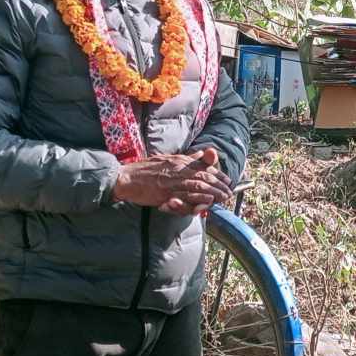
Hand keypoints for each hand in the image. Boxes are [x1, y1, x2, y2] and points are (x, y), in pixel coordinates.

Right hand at [112, 148, 231, 213]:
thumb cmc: (144, 170)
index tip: (228, 180)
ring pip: (196, 184)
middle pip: (203, 175)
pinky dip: (196, 198)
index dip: (217, 173)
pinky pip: (183, 196)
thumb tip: (201, 154)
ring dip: (212, 191)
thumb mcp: (167, 160)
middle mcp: (177, 168)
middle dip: (218, 184)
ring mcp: (170, 180)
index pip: (202, 166)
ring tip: (222, 197)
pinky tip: (206, 201)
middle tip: (229, 191)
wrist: (125, 178)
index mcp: (178, 161)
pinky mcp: (164, 192)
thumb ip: (185, 159)